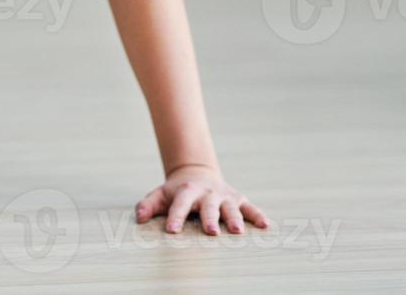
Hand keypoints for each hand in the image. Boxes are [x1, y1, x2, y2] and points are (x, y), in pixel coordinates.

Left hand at [134, 164, 269, 235]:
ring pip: (231, 207)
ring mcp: (224, 196)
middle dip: (209, 219)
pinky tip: (265, 225)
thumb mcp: (160, 194)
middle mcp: (207, 194)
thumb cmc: (176, 192)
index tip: (172, 231)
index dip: (175, 217)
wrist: (196, 174)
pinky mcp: (238, 198)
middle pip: (208, 207)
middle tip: (211, 232)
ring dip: (235, 218)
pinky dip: (257, 215)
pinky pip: (250, 207)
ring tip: (238, 231)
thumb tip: (139, 218)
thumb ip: (148, 205)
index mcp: (186, 192)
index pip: (179, 205)